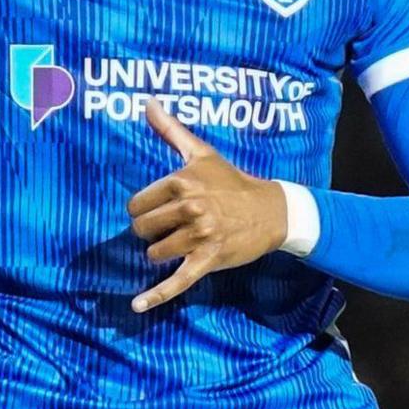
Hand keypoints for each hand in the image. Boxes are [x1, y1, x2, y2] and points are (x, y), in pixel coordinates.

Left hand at [126, 104, 287, 312]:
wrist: (272, 210)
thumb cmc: (232, 181)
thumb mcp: (201, 153)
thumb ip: (170, 130)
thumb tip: (146, 102)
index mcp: (181, 181)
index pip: (136, 205)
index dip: (145, 210)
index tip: (161, 210)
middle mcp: (189, 208)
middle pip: (142, 230)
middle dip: (151, 232)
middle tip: (173, 226)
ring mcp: (199, 236)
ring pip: (155, 253)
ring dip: (162, 252)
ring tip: (181, 243)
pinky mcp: (208, 260)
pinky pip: (176, 281)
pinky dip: (156, 295)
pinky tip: (137, 306)